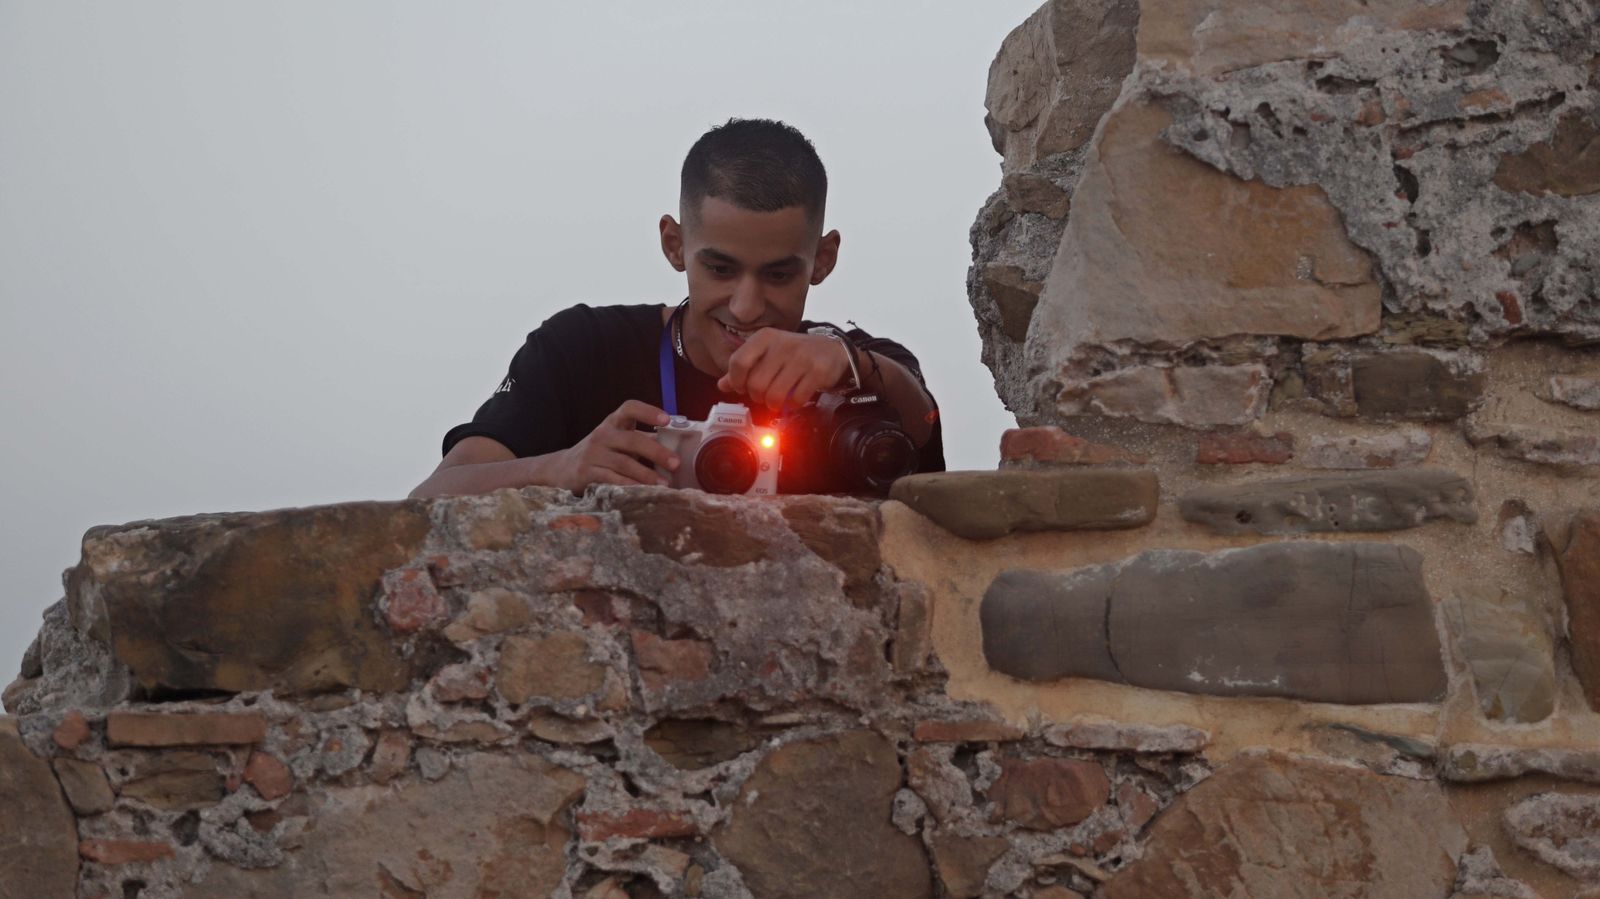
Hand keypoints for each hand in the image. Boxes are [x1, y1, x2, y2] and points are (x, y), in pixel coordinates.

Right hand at [550, 400, 679, 490]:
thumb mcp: (618, 441)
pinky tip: (642, 492)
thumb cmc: (601, 453)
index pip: (629, 408)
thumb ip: (642, 440)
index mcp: (613, 422)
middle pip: (632, 439)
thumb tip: (678, 445)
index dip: (648, 411)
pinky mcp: (586, 473)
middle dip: (656, 451)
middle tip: (675, 463)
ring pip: (623, 463)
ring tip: (664, 485)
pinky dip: (628, 486)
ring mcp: (592, 454)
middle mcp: (602, 434)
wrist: (562, 468)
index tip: (666, 420)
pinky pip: (611, 480)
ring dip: (646, 475)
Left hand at [716, 329, 850, 410]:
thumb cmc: (793, 354)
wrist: (832, 350)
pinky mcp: (817, 372)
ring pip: (774, 394)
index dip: (737, 381)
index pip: (738, 362)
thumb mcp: (767, 354)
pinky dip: (792, 406)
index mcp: (765, 338)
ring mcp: (801, 358)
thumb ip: (744, 368)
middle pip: (756, 383)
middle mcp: (782, 345)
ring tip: (777, 401)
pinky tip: (793, 400)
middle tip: (764, 396)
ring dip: (773, 404)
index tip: (743, 387)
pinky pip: (796, 399)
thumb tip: (722, 384)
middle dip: (757, 396)